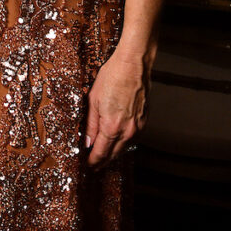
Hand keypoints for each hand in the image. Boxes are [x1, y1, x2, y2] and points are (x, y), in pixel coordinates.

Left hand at [85, 49, 148, 168]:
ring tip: (104, 156)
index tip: (87, 166)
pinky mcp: (144, 122)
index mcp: (112, 127)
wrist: (133, 65)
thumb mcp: (93, 99)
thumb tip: (86, 141)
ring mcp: (138, 127)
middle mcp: (127, 131)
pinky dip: (123, 144)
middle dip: (102, 161)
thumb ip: (90, 124)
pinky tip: (117, 142)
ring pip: (124, 149)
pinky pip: (133, 140)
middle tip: (94, 165)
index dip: (93, 162)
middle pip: (113, 155)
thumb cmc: (112, 77)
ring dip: (113, 154)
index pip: (100, 153)